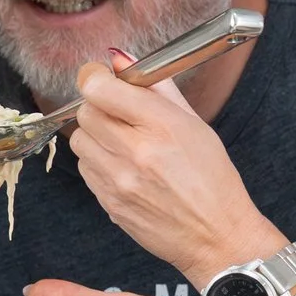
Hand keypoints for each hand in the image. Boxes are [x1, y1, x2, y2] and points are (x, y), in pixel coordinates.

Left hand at [68, 52, 284, 284]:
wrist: (216, 236)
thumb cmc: (212, 179)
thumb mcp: (195, 124)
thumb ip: (156, 87)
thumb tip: (120, 58)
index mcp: (162, 126)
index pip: (99, 88)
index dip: (94, 77)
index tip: (102, 78)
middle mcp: (136, 152)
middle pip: (85, 111)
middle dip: (99, 106)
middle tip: (119, 114)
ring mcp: (119, 181)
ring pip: (79, 139)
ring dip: (95, 135)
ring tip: (123, 143)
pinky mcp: (109, 204)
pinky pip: (85, 169)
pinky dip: (98, 162)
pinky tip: (124, 167)